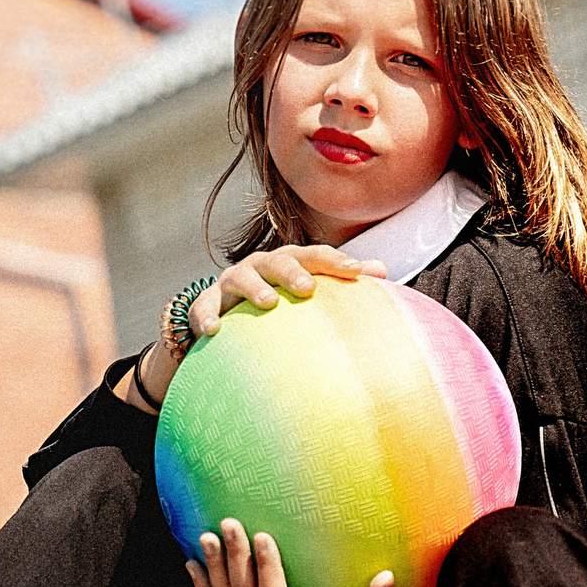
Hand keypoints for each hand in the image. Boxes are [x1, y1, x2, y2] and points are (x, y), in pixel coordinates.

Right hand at [190, 245, 387, 343]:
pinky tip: (214, 330)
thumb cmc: (278, 300)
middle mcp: (260, 267)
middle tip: (308, 288)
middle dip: (293, 272)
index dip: (336, 262)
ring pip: (241, 278)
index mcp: (289, 263)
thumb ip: (340, 282)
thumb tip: (383, 271)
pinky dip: (205, 315)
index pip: (315, 256)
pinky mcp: (207, 303)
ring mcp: (231, 283)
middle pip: (278, 262)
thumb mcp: (306, 289)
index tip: (358, 273)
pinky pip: (203, 307)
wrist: (225, 313)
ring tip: (268, 303)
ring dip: (254, 288)